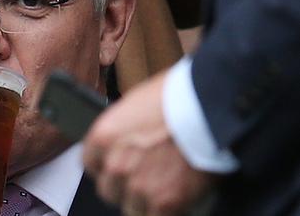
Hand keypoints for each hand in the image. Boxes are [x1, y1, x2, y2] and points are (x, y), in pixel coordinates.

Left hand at [83, 72, 215, 215]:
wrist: (210, 109)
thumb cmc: (178, 96)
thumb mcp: (135, 104)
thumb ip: (121, 130)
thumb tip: (122, 141)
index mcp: (102, 138)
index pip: (90, 164)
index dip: (106, 166)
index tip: (117, 166)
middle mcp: (115, 165)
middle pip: (108, 190)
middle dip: (124, 185)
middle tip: (144, 176)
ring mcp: (138, 186)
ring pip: (130, 207)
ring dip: (144, 201)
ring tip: (162, 186)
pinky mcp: (165, 203)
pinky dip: (164, 211)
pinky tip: (175, 199)